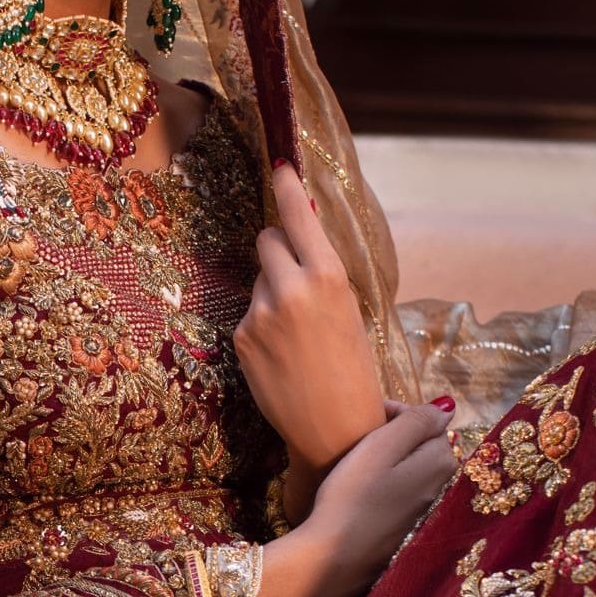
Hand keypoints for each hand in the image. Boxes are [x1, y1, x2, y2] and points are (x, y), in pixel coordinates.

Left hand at [234, 161, 385, 505]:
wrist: (336, 429)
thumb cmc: (354, 369)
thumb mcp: (350, 310)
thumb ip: (323, 272)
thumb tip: (300, 235)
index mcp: (329, 277)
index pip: (297, 216)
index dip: (286, 188)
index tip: (280, 167)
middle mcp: (290, 289)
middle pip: (267, 240)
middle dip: (278, 249)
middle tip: (298, 278)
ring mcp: (260, 313)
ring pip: (259, 280)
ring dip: (273, 293)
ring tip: (298, 335)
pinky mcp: (241, 337)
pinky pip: (249, 313)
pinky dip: (262, 325)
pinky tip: (283, 354)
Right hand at [303, 399, 456, 596]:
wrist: (332, 561)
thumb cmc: (352, 498)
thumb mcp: (380, 448)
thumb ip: (416, 422)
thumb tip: (447, 406)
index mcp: (441, 463)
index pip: (429, 421)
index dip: (397, 414)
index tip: (367, 418)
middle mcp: (442, 487)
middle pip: (425, 446)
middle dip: (397, 437)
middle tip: (361, 441)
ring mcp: (425, 512)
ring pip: (414, 470)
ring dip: (391, 461)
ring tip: (359, 465)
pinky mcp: (407, 530)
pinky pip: (403, 493)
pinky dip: (387, 485)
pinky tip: (363, 493)